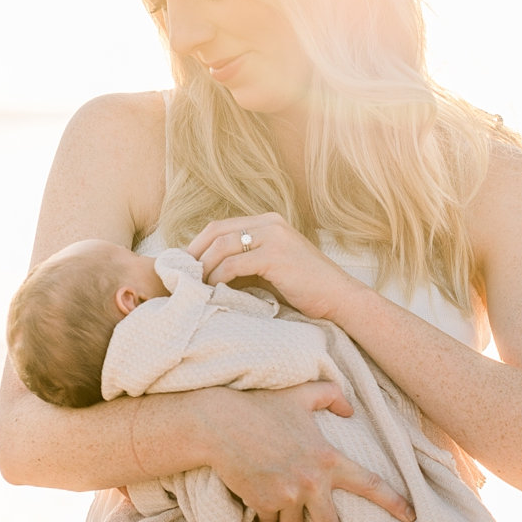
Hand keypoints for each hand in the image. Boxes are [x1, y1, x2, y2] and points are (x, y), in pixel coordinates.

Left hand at [187, 212, 363, 321]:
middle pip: (216, 230)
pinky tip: (214, 291)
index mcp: (269, 222)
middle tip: (181, 275)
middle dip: (194, 253)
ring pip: (222, 246)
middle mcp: (270, 223)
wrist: (341, 299)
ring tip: (195, 286)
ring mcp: (274, 237)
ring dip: (204, 267)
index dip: (198, 244)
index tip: (186, 266)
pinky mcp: (275, 256)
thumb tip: (211, 272)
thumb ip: (248, 262)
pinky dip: (218, 277)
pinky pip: (234, 264)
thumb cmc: (307, 290)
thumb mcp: (274, 268)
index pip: (221, 226)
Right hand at [201, 381, 413, 521]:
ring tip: (281, 519)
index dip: (393, 502)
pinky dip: (266, 520)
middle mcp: (311, 483)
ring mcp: (286, 497)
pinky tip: (259, 506)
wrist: (220, 424)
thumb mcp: (301, 393)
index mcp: (328, 459)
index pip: (370, 484)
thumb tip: (350, 407)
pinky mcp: (263, 504)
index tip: (410, 517)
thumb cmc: (260, 406)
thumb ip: (331, 394)